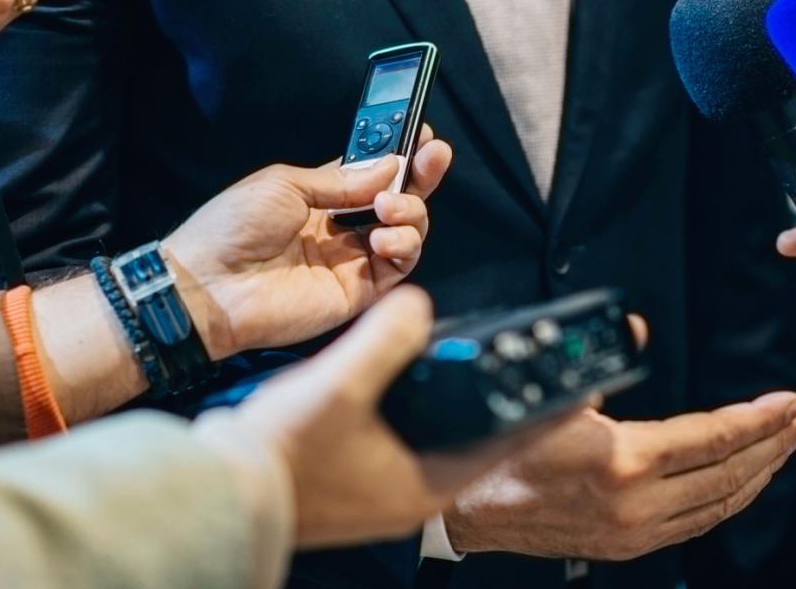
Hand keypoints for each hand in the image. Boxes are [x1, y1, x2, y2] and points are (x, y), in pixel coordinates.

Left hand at [164, 127, 451, 358]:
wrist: (208, 285)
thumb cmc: (232, 228)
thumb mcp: (286, 184)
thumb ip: (343, 179)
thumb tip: (391, 167)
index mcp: (323, 195)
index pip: (374, 172)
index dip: (400, 154)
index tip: (423, 133)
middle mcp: (344, 226)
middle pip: (400, 198)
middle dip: (422, 175)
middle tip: (434, 155)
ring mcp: (353, 259)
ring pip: (407, 231)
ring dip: (411, 211)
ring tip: (388, 208)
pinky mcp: (359, 291)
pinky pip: (399, 267)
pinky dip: (404, 247)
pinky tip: (384, 237)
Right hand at [217, 287, 563, 547]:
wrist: (220, 490)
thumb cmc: (278, 454)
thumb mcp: (338, 386)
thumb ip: (387, 340)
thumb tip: (419, 305)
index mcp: (425, 482)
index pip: (505, 442)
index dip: (542, 411)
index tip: (575, 382)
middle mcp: (414, 488)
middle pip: (479, 437)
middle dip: (501, 399)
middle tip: (526, 359)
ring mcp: (388, 483)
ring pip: (445, 434)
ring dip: (460, 399)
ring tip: (478, 360)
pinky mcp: (364, 472)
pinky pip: (412, 433)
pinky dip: (423, 406)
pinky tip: (417, 375)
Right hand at [443, 392, 795, 559]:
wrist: (472, 509)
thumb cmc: (505, 450)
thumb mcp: (553, 395)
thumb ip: (605, 362)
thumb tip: (639, 328)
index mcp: (623, 460)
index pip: (712, 438)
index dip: (758, 419)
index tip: (789, 402)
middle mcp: (639, 503)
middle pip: (729, 474)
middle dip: (773, 444)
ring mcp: (637, 531)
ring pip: (720, 505)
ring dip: (759, 474)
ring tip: (783, 447)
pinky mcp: (629, 545)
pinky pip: (698, 524)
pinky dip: (728, 500)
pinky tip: (740, 484)